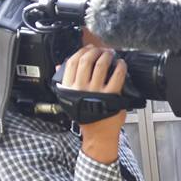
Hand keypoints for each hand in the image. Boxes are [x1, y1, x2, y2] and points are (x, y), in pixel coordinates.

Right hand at [63, 46, 127, 163]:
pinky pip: (116, 75)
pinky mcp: (111, 95)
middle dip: (95, 51)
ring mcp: (96, 91)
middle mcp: (80, 88)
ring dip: (107, 55)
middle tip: (102, 50)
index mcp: (68, 87)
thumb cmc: (86, 117)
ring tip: (111, 54)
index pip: (71, 62)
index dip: (81, 51)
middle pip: (86, 60)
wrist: (98, 133)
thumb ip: (64, 82)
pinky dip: (120, 66)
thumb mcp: (69, 99)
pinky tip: (121, 64)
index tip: (88, 48)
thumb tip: (59, 66)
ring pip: (101, 64)